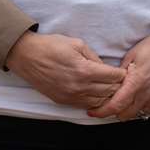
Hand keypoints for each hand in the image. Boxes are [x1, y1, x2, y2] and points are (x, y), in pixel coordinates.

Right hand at [5, 32, 125, 108]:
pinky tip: (95, 93)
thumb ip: (94, 57)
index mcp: (85, 70)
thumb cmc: (51, 46)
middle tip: (118, 79)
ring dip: (107, 95)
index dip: (121, 73)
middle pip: (110, 91)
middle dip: (117, 85)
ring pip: (100, 102)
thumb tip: (105, 68)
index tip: (122, 70)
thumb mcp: (77, 44)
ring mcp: (71, 96)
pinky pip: (86, 106)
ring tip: (108, 86)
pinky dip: (94, 101)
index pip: (114, 77)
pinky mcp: (64, 101)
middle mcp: (80, 87)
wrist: (26, 56)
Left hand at [88, 32, 149, 119]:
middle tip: (110, 102)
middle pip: (125, 115)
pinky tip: (141, 95)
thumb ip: (119, 74)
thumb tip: (110, 85)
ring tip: (127, 97)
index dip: (101, 112)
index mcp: (136, 82)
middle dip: (114, 111)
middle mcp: (148, 94)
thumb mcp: (131, 56)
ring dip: (129, 109)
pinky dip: (142, 106)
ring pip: (138, 114)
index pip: (115, 106)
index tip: (93, 112)